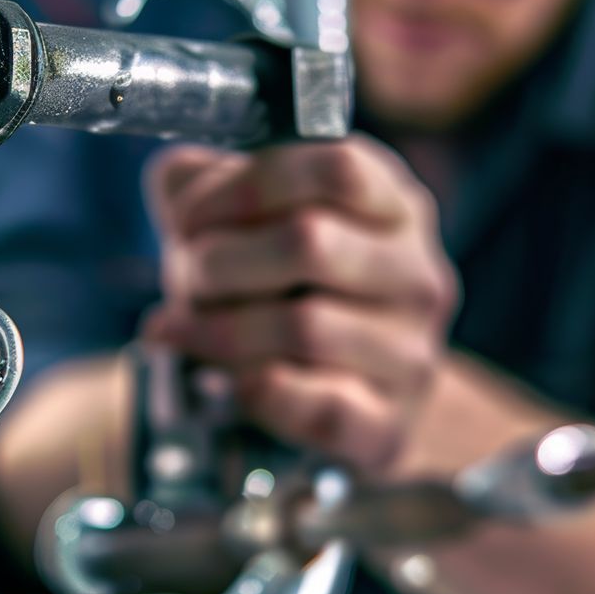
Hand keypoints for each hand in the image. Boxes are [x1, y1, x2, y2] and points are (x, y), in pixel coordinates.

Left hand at [142, 135, 458, 474]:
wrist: (351, 398)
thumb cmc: (288, 294)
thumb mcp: (250, 224)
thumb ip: (206, 185)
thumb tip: (177, 180)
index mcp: (393, 207)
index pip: (337, 168)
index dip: (244, 186)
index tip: (190, 219)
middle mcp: (418, 276)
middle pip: (310, 241)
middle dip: (219, 263)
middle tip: (183, 282)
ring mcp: (412, 355)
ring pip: (303, 326)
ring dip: (219, 329)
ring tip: (181, 332)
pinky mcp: (389, 425)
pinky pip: (316, 405)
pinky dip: (252, 391)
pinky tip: (220, 382)